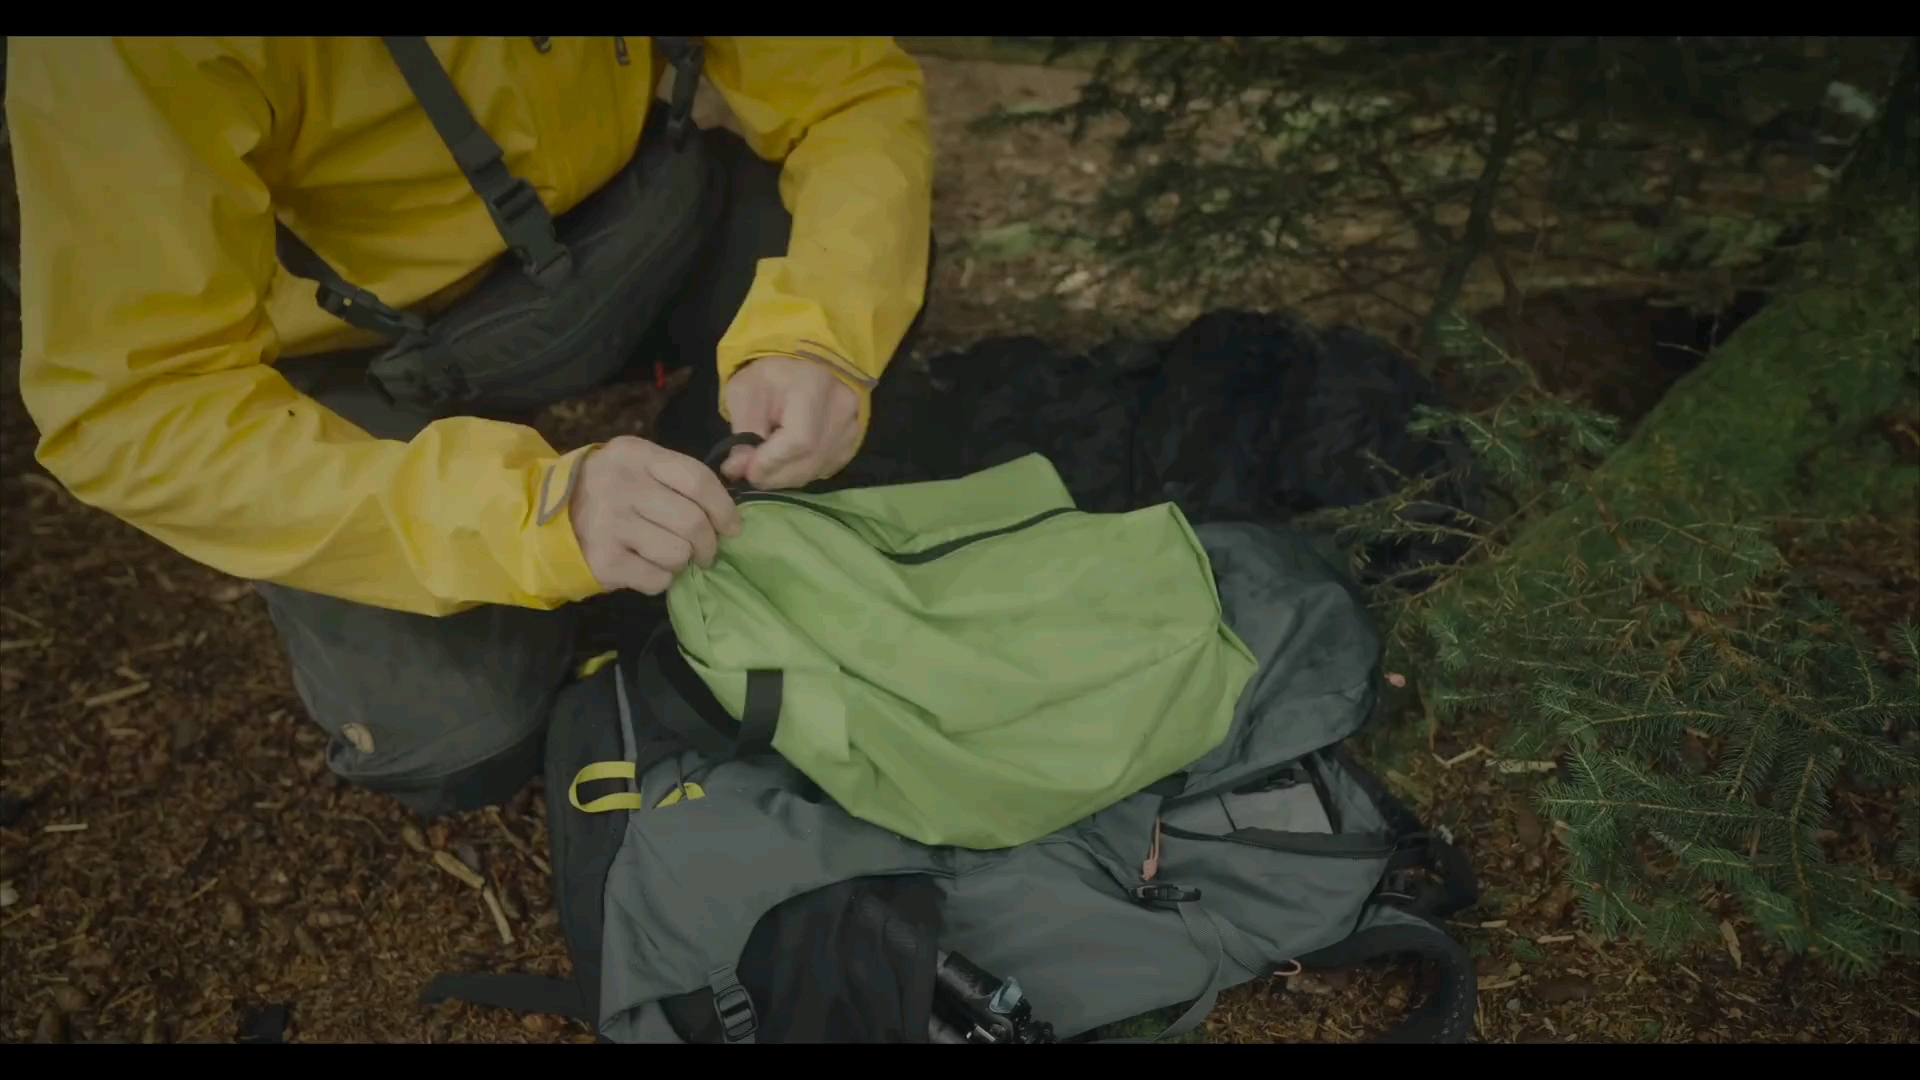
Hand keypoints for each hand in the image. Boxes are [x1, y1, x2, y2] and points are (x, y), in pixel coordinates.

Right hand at [569, 436, 741, 594]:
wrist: (544, 519)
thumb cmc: (606, 492)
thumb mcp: (635, 466)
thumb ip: (675, 478)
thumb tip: (726, 516)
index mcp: (636, 455)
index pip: (698, 480)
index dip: (724, 508)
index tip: (732, 528)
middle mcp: (621, 485)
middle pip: (692, 522)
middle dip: (708, 544)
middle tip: (704, 552)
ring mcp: (610, 524)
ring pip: (678, 553)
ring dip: (680, 562)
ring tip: (665, 555)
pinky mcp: (604, 561)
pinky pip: (657, 579)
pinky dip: (660, 579)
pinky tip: (643, 567)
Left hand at [719, 355, 861, 489]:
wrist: (802, 365)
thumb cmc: (769, 376)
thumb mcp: (744, 393)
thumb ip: (742, 433)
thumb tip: (738, 470)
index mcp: (814, 385)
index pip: (799, 440)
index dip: (771, 463)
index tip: (746, 471)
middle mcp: (842, 407)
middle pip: (809, 460)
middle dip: (774, 475)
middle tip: (750, 474)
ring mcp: (852, 426)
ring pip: (817, 468)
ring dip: (785, 477)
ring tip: (765, 467)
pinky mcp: (853, 441)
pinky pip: (824, 468)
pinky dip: (800, 472)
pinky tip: (786, 461)